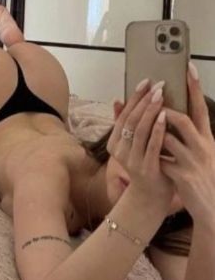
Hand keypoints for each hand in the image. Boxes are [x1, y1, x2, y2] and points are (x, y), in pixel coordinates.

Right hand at [107, 80, 174, 208]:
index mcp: (114, 143)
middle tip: (156, 85)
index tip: (145, 82)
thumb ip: (125, 124)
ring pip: (140, 130)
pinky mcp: (146, 168)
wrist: (150, 197)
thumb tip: (117, 99)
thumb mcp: (132, 144)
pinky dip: (157, 129)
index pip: (123, 115)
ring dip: (150, 111)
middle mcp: (120, 151)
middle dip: (144, 101)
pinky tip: (164, 116)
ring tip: (160, 95)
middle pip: (131, 120)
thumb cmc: (145, 165)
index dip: (134, 98)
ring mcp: (132, 161)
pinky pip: (152, 145)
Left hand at [160, 63, 214, 225]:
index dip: (195, 87)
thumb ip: (190, 134)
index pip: (201, 108)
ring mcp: (192, 162)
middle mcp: (202, 148)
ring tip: (145, 128)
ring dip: (155, 132)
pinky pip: (161, 159)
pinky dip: (152, 154)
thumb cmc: (204, 177)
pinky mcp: (183, 177)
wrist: (213, 209)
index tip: (189, 67)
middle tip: (155, 98)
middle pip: (183, 120)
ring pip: (168, 139)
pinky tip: (147, 154)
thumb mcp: (202, 153)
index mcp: (207, 139)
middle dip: (166, 109)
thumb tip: (171, 113)